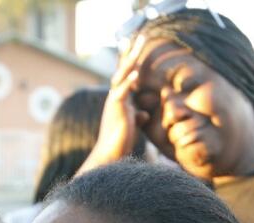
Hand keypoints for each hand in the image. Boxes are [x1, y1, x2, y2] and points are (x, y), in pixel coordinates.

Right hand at [79, 35, 151, 173]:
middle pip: (123, 69)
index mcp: (120, 99)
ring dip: (130, 60)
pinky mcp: (116, 109)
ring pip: (121, 75)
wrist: (109, 155)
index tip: (139, 46)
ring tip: (136, 45)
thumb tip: (144, 113)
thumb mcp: (132, 125)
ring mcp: (114, 101)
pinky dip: (128, 81)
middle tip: (140, 36)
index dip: (133, 61)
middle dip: (132, 53)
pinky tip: (135, 72)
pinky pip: (121, 91)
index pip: (127, 75)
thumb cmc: (120, 142)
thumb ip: (137, 116)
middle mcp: (115, 97)